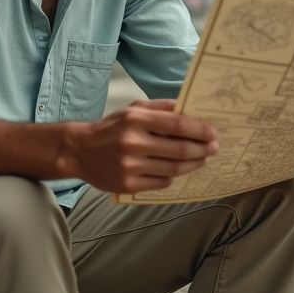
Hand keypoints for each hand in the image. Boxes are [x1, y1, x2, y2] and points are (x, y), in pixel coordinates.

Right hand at [62, 99, 218, 194]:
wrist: (80, 150)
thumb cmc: (112, 127)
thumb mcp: (134, 109)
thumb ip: (162, 107)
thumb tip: (191, 110)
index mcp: (136, 120)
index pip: (177, 125)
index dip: (199, 130)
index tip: (213, 133)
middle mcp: (132, 143)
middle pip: (179, 149)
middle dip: (202, 149)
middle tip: (213, 148)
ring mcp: (130, 166)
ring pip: (174, 168)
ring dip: (193, 164)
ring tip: (201, 159)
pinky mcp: (128, 185)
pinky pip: (161, 181)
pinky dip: (173, 175)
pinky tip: (177, 169)